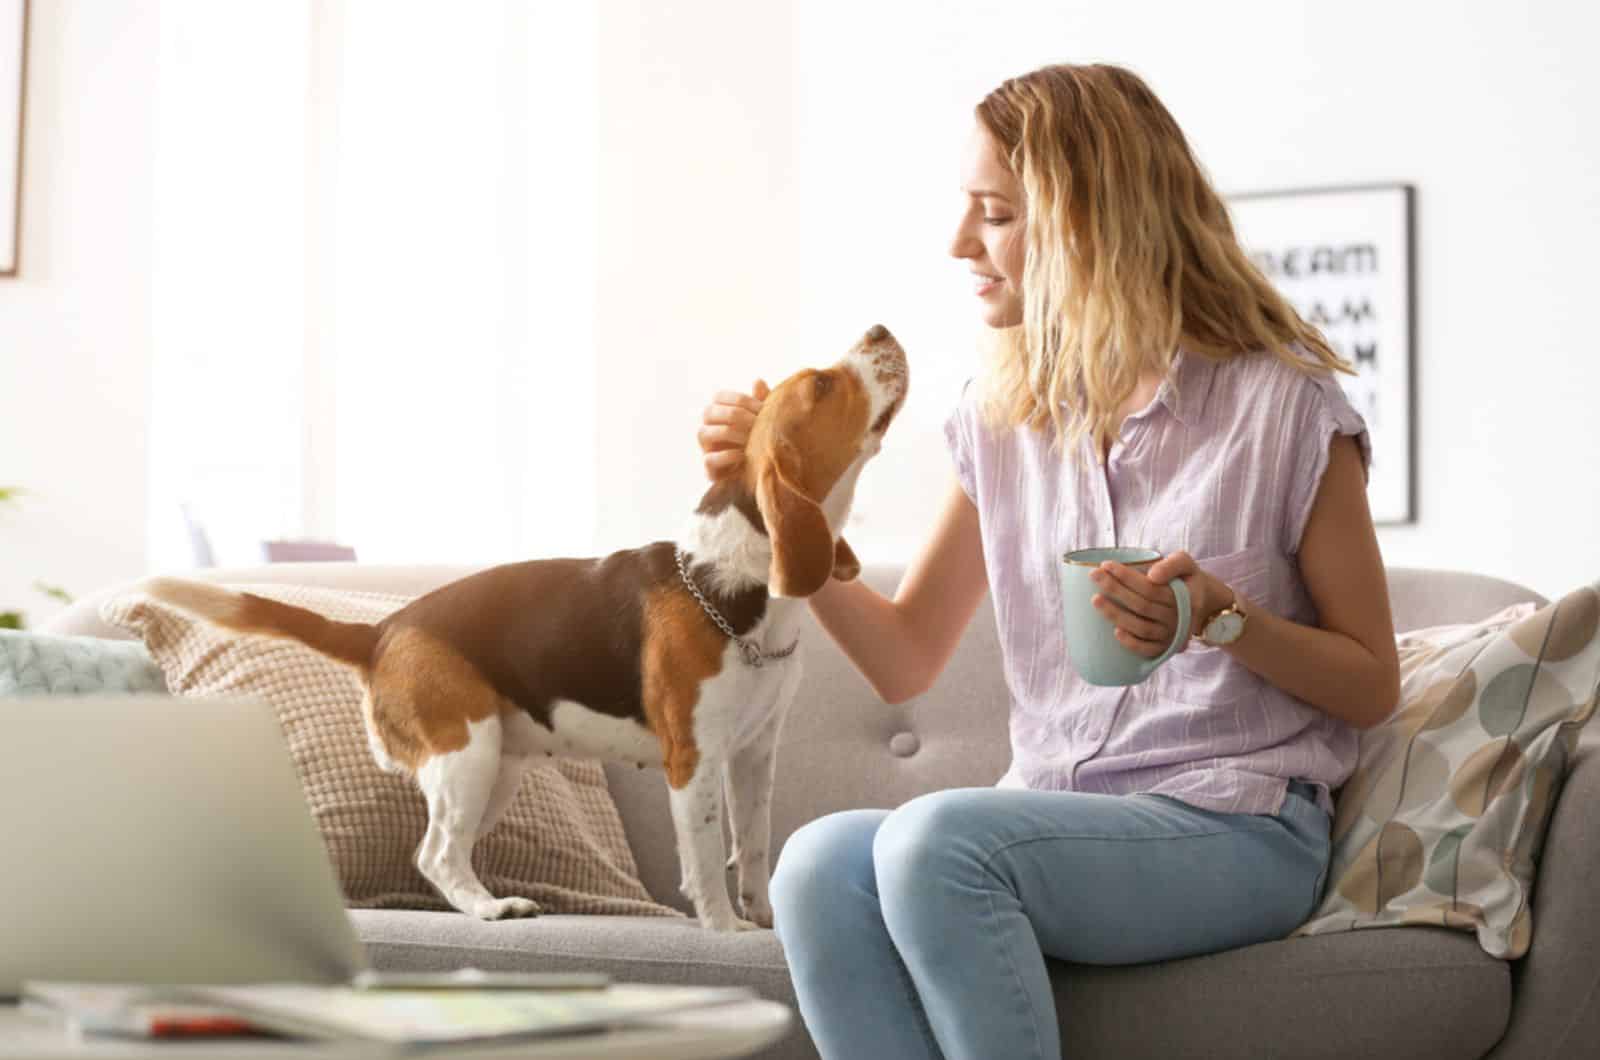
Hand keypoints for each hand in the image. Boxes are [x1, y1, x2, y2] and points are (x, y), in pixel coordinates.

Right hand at [699, 379, 768, 479]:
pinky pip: (709, 459)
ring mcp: (705, 448)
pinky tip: (744, 455)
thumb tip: (758, 380)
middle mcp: (706, 427)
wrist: (760, 471)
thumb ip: (760, 401)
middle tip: (759, 423)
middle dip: (737, 416)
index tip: (764, 409)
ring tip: (752, 438)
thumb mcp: (763, 419)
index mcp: (717, 411)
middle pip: (709, 411)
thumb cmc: (759, 438)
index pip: (719, 396)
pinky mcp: (709, 469)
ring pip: (704, 433)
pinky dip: (727, 456)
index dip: (742, 400)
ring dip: (731, 434)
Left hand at [1091, 551, 1225, 656]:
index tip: (1105, 565)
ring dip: (1116, 615)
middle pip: (1142, 606)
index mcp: (1184, 597)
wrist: (1206, 606)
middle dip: (1115, 590)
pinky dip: (1132, 643)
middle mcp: (1179, 618)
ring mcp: (1172, 635)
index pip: (1150, 588)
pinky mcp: (1167, 648)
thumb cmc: (1188, 581)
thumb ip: (1173, 564)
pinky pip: (1149, 650)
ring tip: (1095, 600)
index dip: (1126, 577)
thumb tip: (1152, 575)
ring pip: (1142, 628)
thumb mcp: (1187, 565)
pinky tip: (1115, 632)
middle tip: (1094, 576)